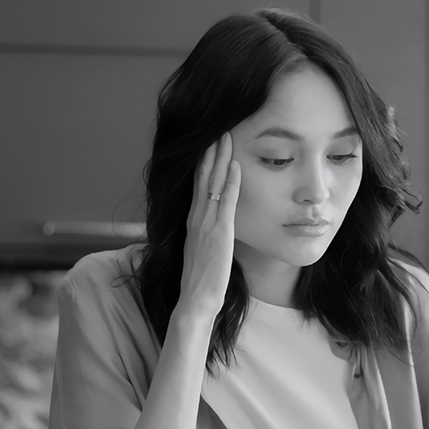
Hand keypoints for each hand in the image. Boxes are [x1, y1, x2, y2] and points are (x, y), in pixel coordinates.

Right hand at [177, 132, 240, 320]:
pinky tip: (236, 166)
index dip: (203, 162)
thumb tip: (213, 225)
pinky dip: (231, 183)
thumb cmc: (201, 279)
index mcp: (193, 221)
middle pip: (203, 177)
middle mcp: (197, 218)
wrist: (196, 299)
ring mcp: (206, 224)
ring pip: (213, 184)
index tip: (209, 142)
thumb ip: (205, 233)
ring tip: (226, 136)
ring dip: (220, 159)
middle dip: (210, 152)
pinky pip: (226, 202)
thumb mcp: (202, 250)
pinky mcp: (219, 233)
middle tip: (217, 128)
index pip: (198, 184)